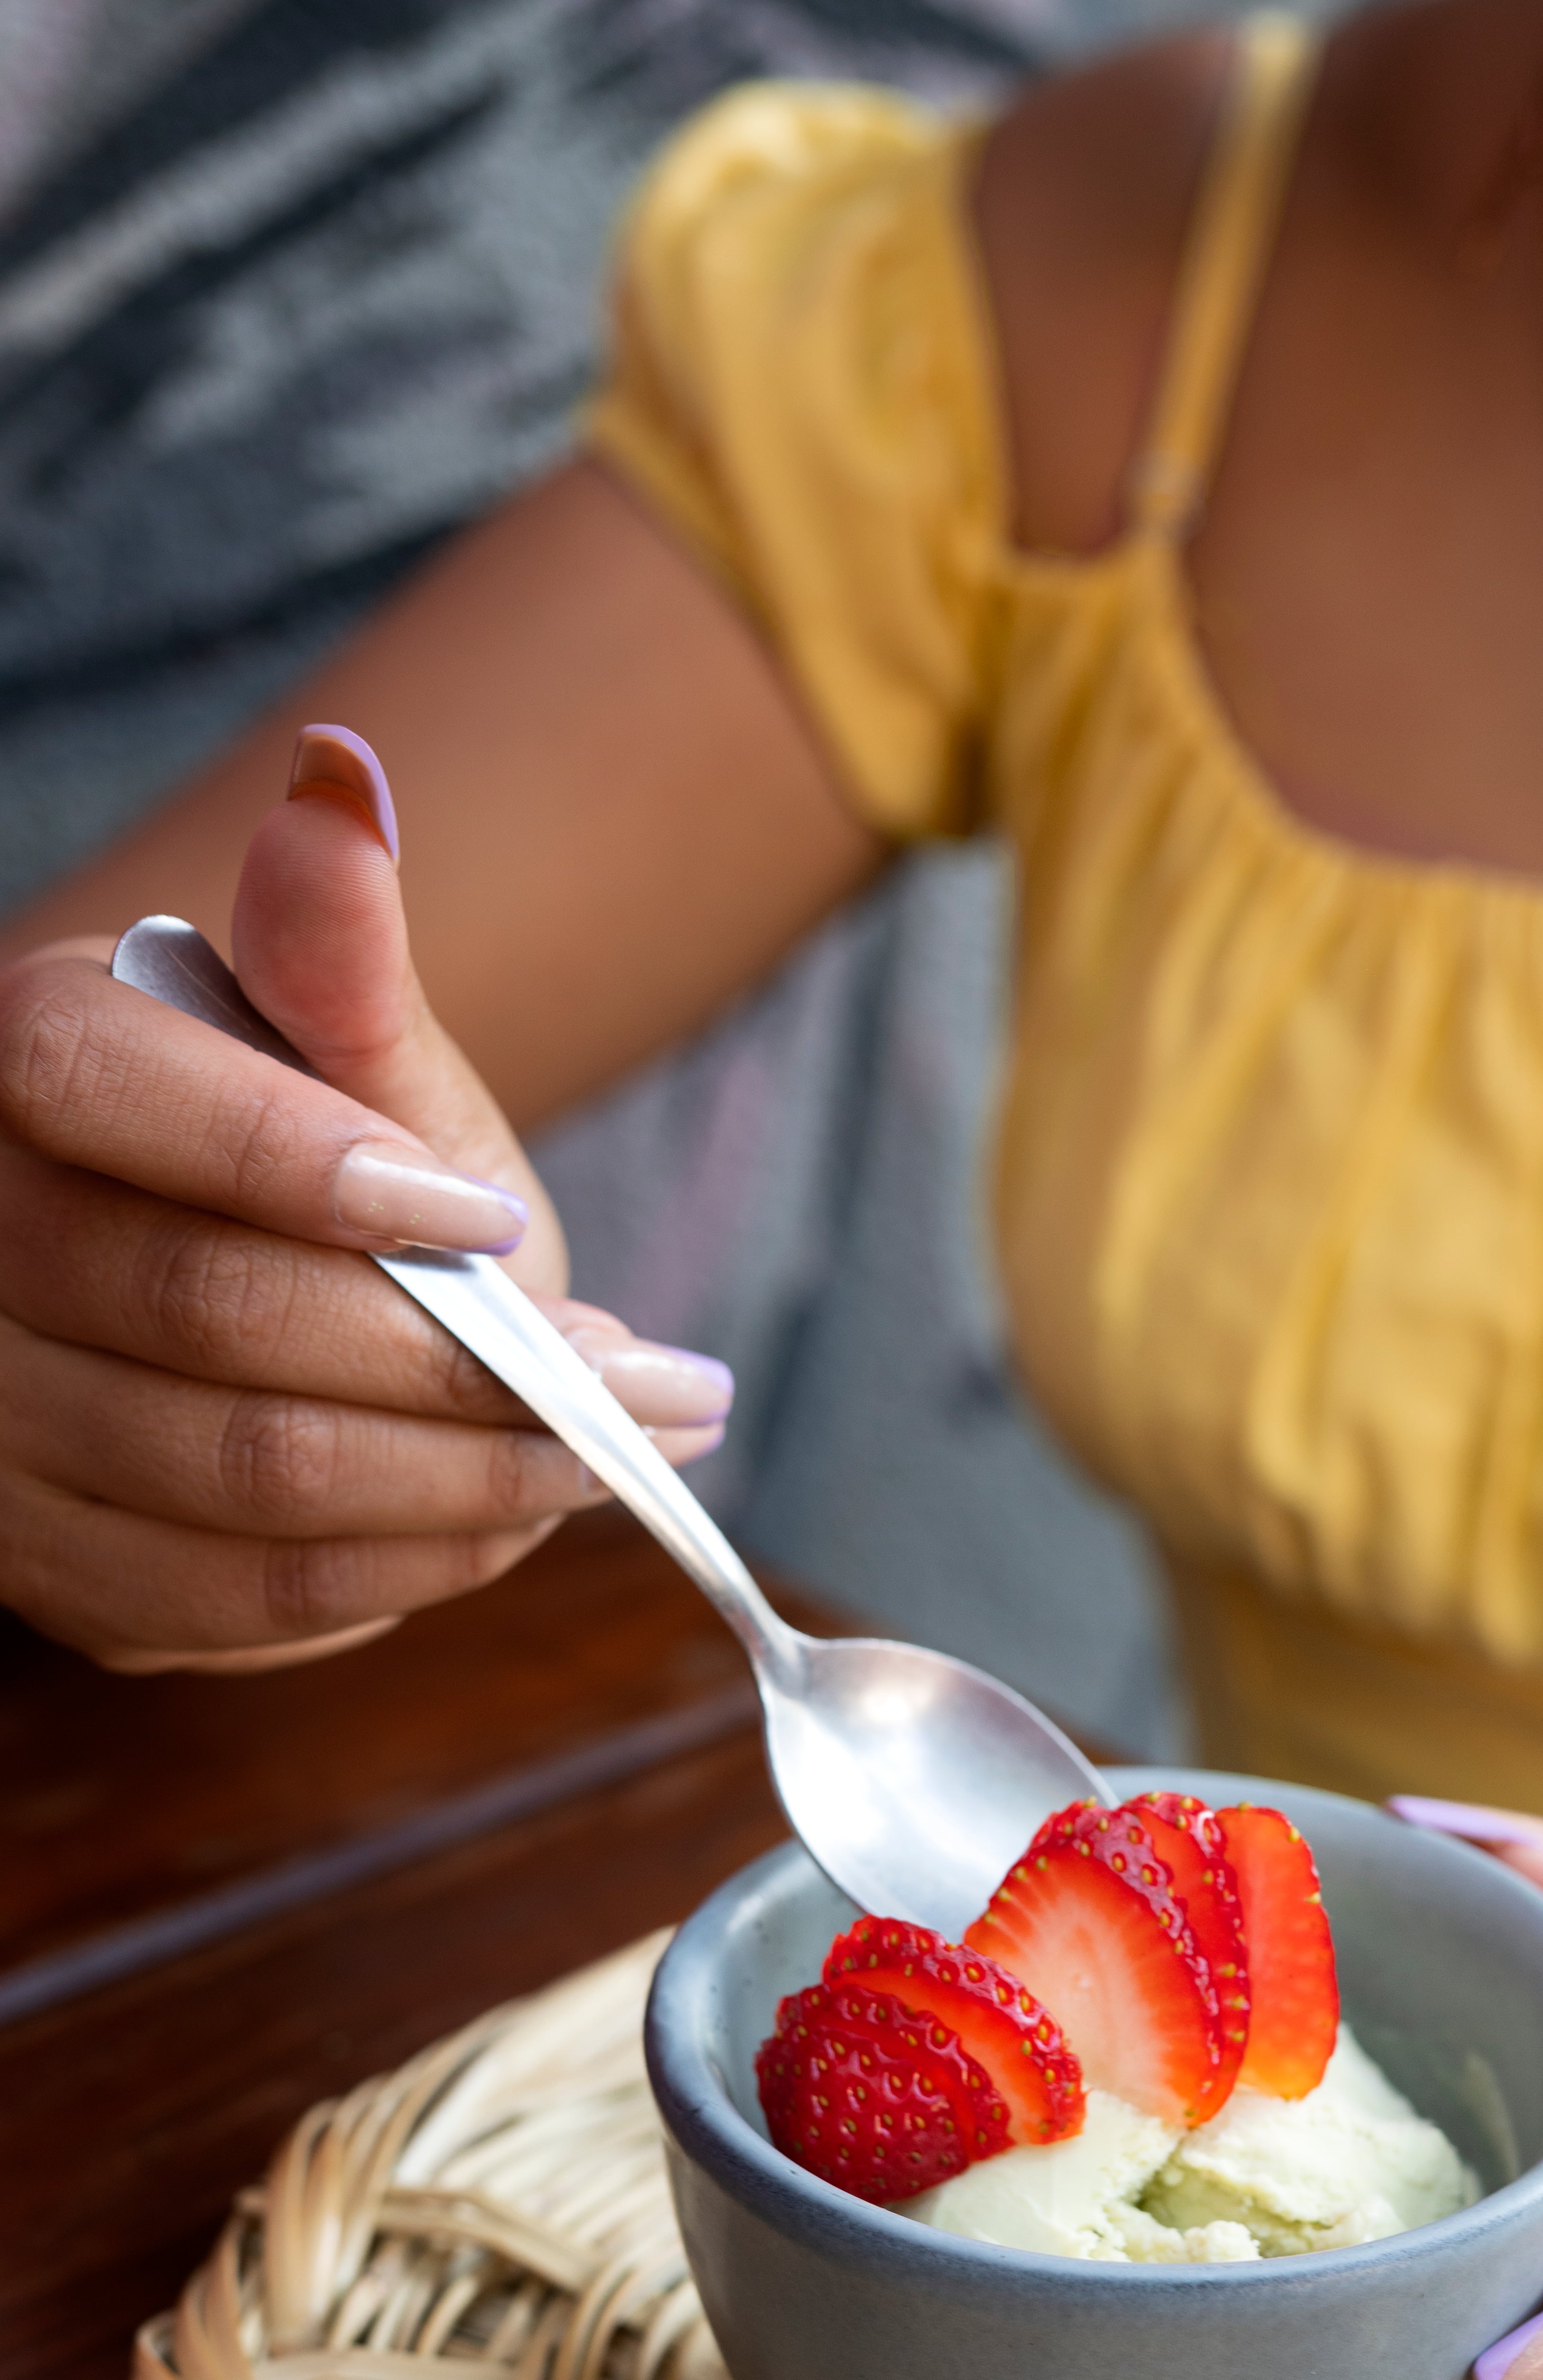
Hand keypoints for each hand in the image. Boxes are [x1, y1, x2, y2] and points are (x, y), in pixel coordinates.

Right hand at [0, 727, 734, 1670]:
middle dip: (456, 1362)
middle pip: (207, 1312)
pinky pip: (248, 1597)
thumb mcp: (362, 1056)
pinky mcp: (66, 1570)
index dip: (299, 1160)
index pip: (109, 1090)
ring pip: (246, 1475)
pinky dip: (413, 1565)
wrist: (296, 1303)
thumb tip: (340, 782)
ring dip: (469, 1479)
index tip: (485, 1217)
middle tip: (642, 1380)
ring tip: (614, 1451)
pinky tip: (512, 1524)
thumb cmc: (334, 1164)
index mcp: (30, 1067)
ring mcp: (0, 1420)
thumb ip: (340, 951)